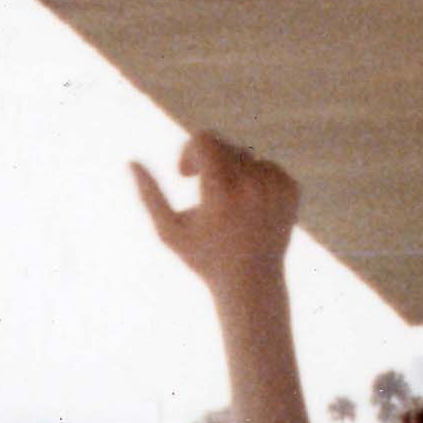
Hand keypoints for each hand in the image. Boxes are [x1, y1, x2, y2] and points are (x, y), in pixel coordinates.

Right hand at [130, 130, 301, 282]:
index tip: (186, 174)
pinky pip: (267, 166)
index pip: (204, 139)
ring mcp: (275, 186)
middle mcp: (251, 185)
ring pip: (246, 156)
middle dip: (209, 161)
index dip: (189, 151)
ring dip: (232, 172)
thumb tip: (131, 162)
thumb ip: (149, 196)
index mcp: (221, 191)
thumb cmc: (203, 258)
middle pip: (224, 145)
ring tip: (228, 205)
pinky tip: (249, 208)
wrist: (251, 282)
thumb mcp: (168, 231)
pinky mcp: (291, 189)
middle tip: (202, 187)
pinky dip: (255, 180)